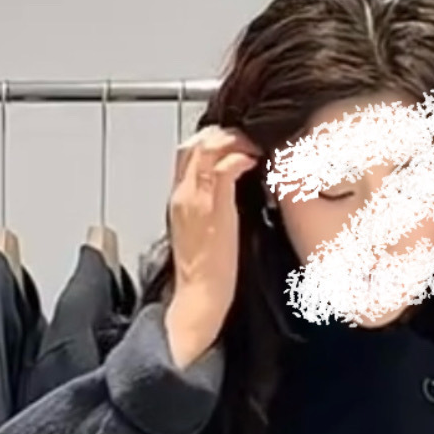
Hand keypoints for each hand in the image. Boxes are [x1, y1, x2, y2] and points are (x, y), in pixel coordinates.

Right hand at [164, 126, 261, 369]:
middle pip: (196, 142)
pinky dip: (241, 156)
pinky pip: (226, 168)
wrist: (198, 300)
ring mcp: (197, 199)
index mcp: (179, 200)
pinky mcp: (214, 209)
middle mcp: (183, 195)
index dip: (212, 139)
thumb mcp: (201, 233)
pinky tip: (255, 161)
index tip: (236, 141)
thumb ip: (210, 208)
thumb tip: (232, 193)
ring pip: (209, 147)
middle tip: (249, 138)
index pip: (188, 152)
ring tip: (255, 147)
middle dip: (224, 133)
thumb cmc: (204, 275)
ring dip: (235, 140)